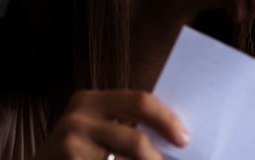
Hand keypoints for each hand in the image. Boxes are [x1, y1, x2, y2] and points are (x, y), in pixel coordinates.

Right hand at [32, 90, 188, 159]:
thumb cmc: (77, 151)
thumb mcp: (96, 129)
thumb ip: (124, 124)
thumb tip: (174, 133)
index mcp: (90, 100)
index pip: (140, 101)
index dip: (167, 120)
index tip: (184, 138)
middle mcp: (78, 117)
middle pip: (136, 138)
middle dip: (158, 157)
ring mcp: (70, 143)